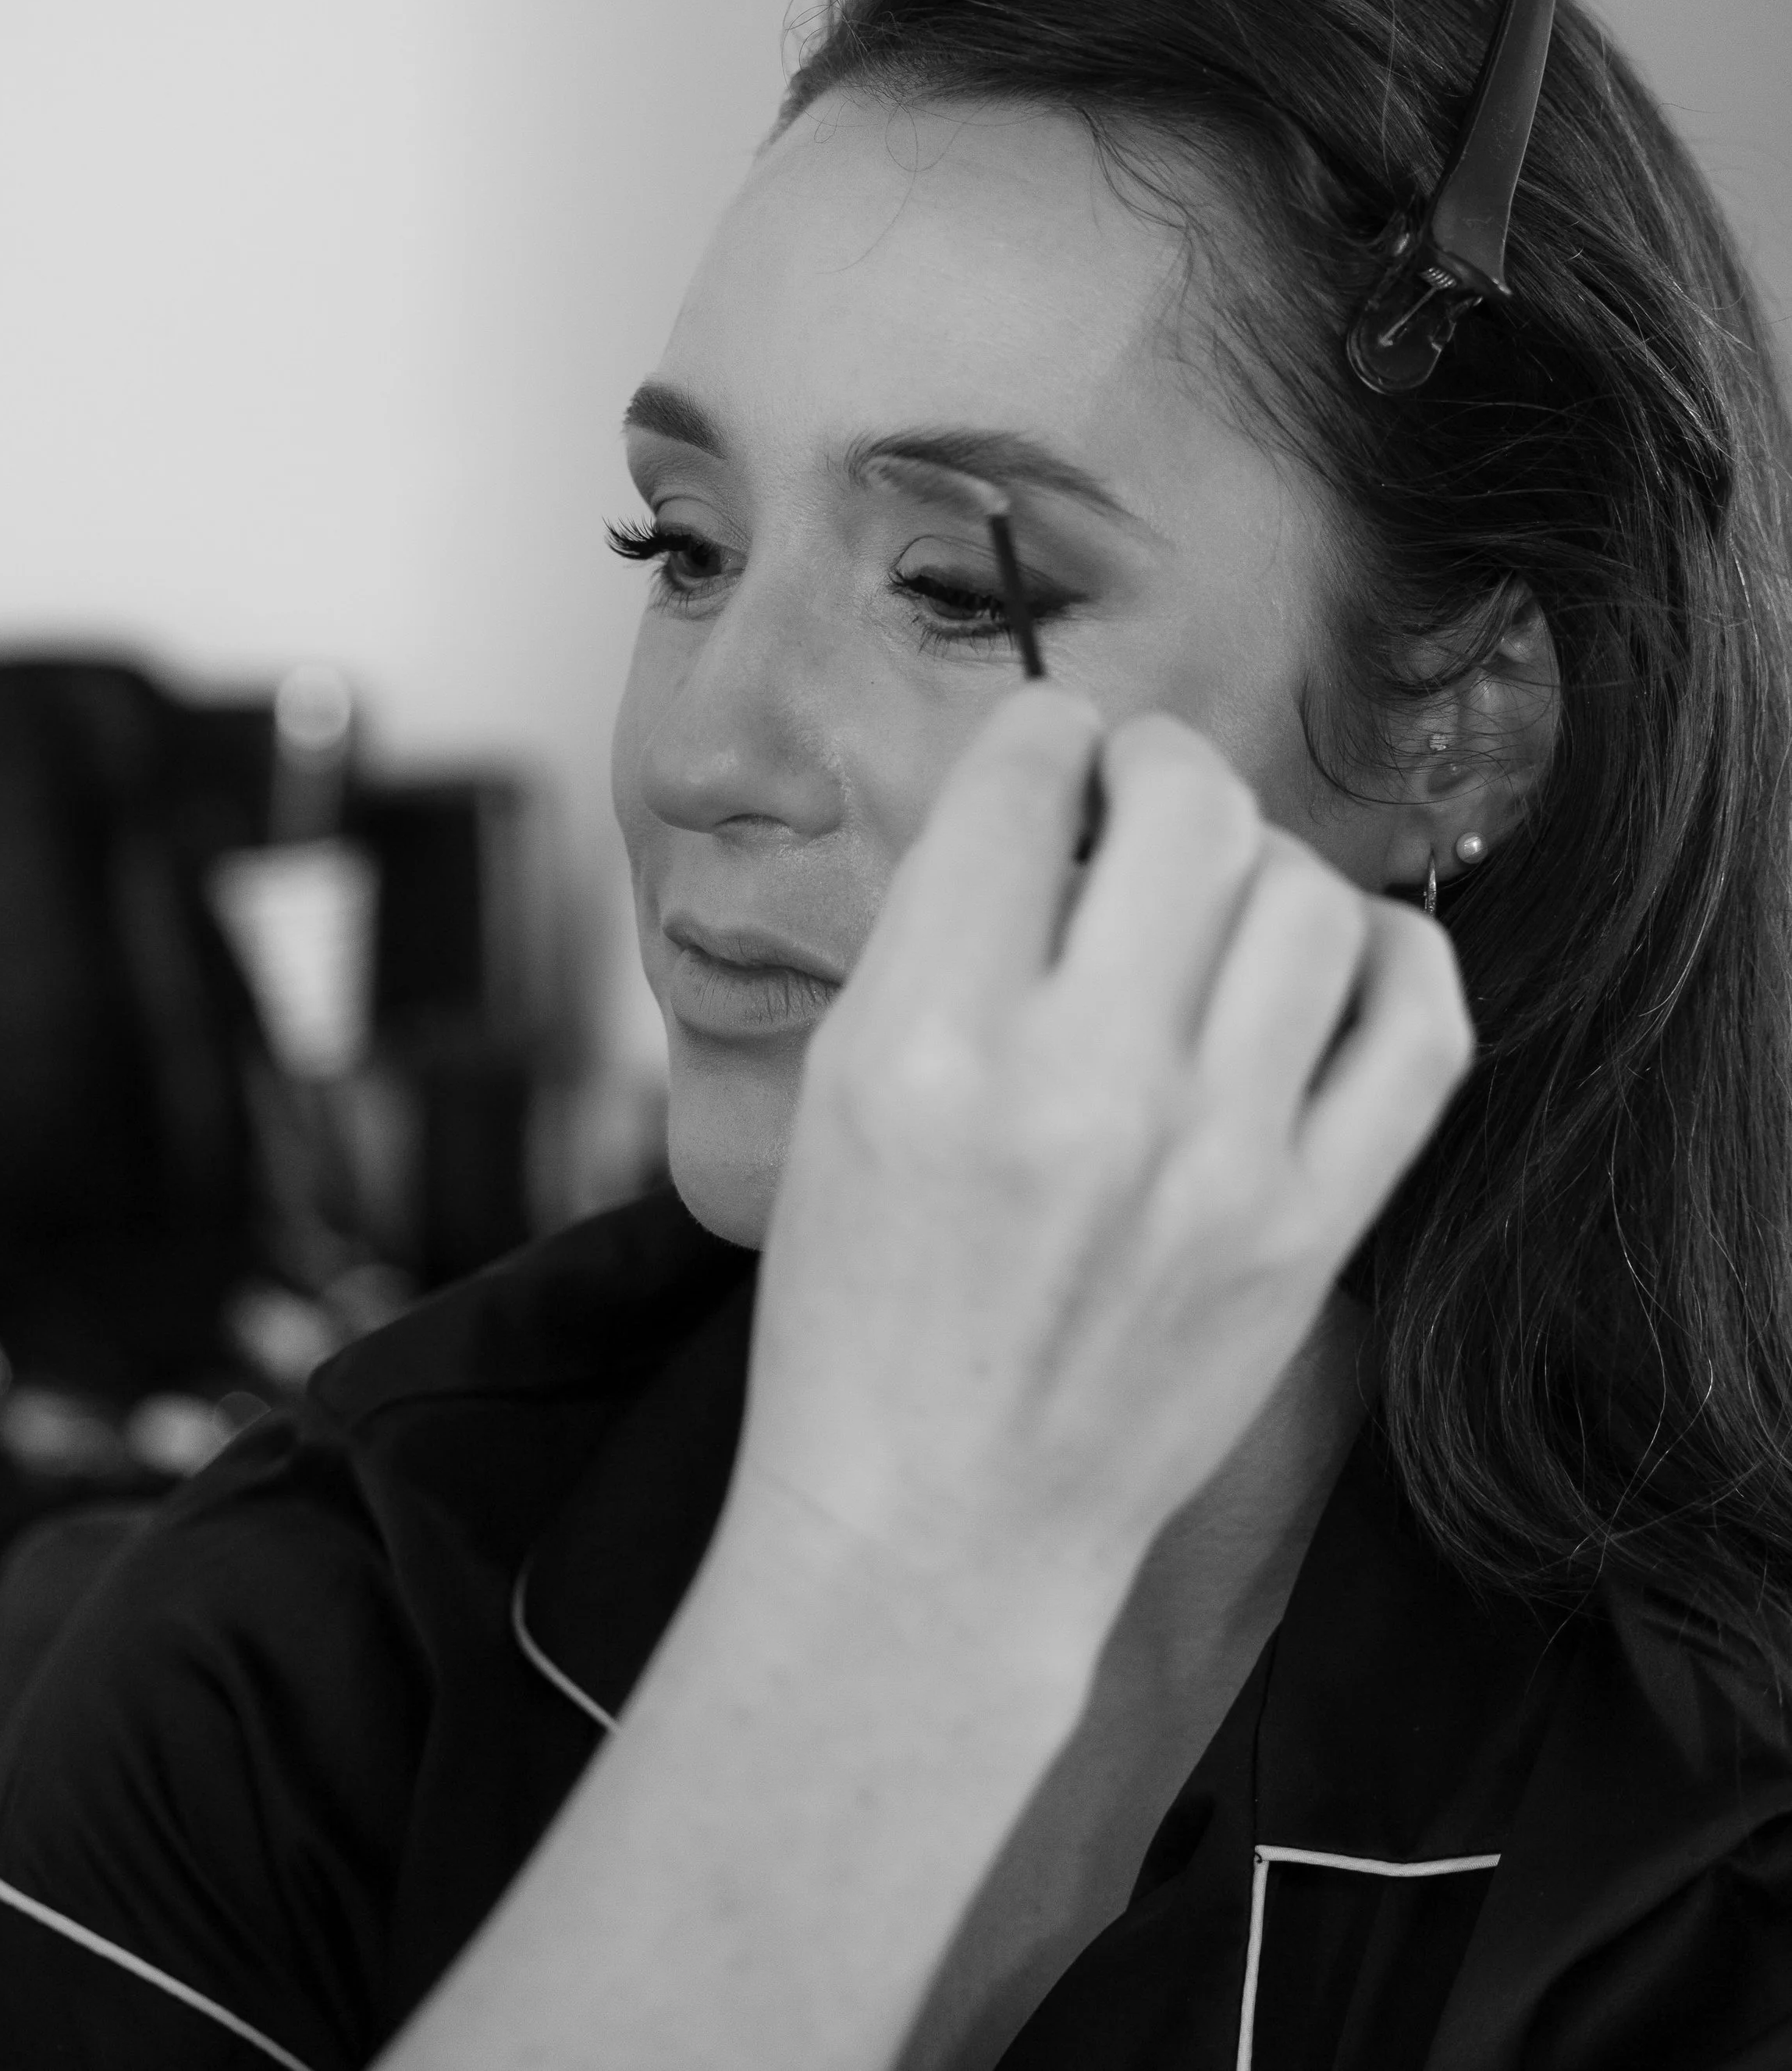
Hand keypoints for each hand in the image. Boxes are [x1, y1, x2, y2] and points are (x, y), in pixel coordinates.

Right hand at [733, 688, 1473, 1666]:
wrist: (936, 1520)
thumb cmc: (863, 1300)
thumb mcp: (840, 1083)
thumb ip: (949, 926)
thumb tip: (1065, 792)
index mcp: (929, 1040)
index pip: (1028, 773)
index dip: (1044, 738)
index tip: (1052, 765)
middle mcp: (1081, 1088)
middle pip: (1192, 803)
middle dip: (1159, 768)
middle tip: (1136, 810)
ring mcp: (1216, 1165)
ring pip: (1307, 894)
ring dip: (1260, 865)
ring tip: (1214, 910)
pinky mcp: (1311, 1232)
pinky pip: (1418, 1024)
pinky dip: (1385, 957)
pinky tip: (1323, 966)